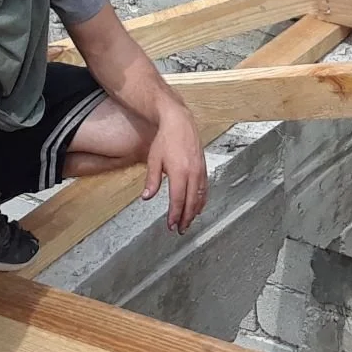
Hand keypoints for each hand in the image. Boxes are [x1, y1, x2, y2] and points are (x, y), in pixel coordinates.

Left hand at [142, 101, 206, 233]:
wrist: (180, 122)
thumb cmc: (165, 139)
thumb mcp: (154, 160)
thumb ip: (152, 180)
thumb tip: (146, 197)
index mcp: (179, 172)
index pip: (178, 200)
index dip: (175, 215)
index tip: (171, 225)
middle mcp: (192, 173)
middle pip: (191, 202)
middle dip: (186, 218)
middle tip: (180, 229)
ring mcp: (200, 170)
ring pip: (199, 196)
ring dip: (194, 212)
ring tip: (188, 222)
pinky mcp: (203, 167)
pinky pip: (204, 188)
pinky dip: (202, 200)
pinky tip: (199, 206)